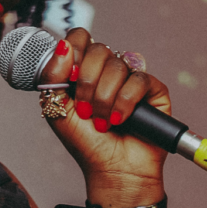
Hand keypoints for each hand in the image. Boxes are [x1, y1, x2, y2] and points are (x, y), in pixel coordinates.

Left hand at [39, 28, 169, 206]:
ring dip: (104, 98)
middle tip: (85, 109)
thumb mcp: (57, 106)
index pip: (79, 38)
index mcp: (83, 69)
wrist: (111, 169)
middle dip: (86, 83)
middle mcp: (107, 71)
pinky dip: (125, 102)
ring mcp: (130, 79)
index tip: (68, 78)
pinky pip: (139, 79)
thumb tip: (63, 45)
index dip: (74, 52)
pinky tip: (120, 120)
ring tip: (101, 121)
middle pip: (98, 49)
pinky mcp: (154, 91)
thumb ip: (53, 74)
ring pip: (117, 65)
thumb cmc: (84, 141)